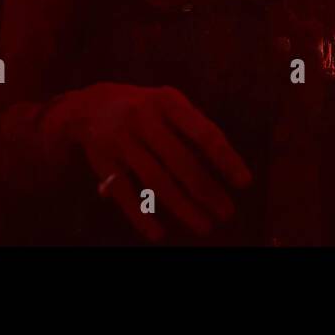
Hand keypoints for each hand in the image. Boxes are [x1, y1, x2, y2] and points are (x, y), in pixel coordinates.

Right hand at [42, 83, 252, 241]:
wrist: (91, 106)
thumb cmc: (146, 108)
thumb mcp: (170, 102)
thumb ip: (195, 125)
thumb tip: (226, 161)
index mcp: (168, 101)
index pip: (203, 133)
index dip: (226, 159)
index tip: (244, 182)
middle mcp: (144, 118)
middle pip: (180, 161)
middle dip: (206, 190)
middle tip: (227, 213)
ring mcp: (121, 140)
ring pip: (155, 180)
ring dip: (182, 206)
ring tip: (204, 225)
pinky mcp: (103, 162)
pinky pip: (124, 193)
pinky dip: (141, 215)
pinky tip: (159, 233)